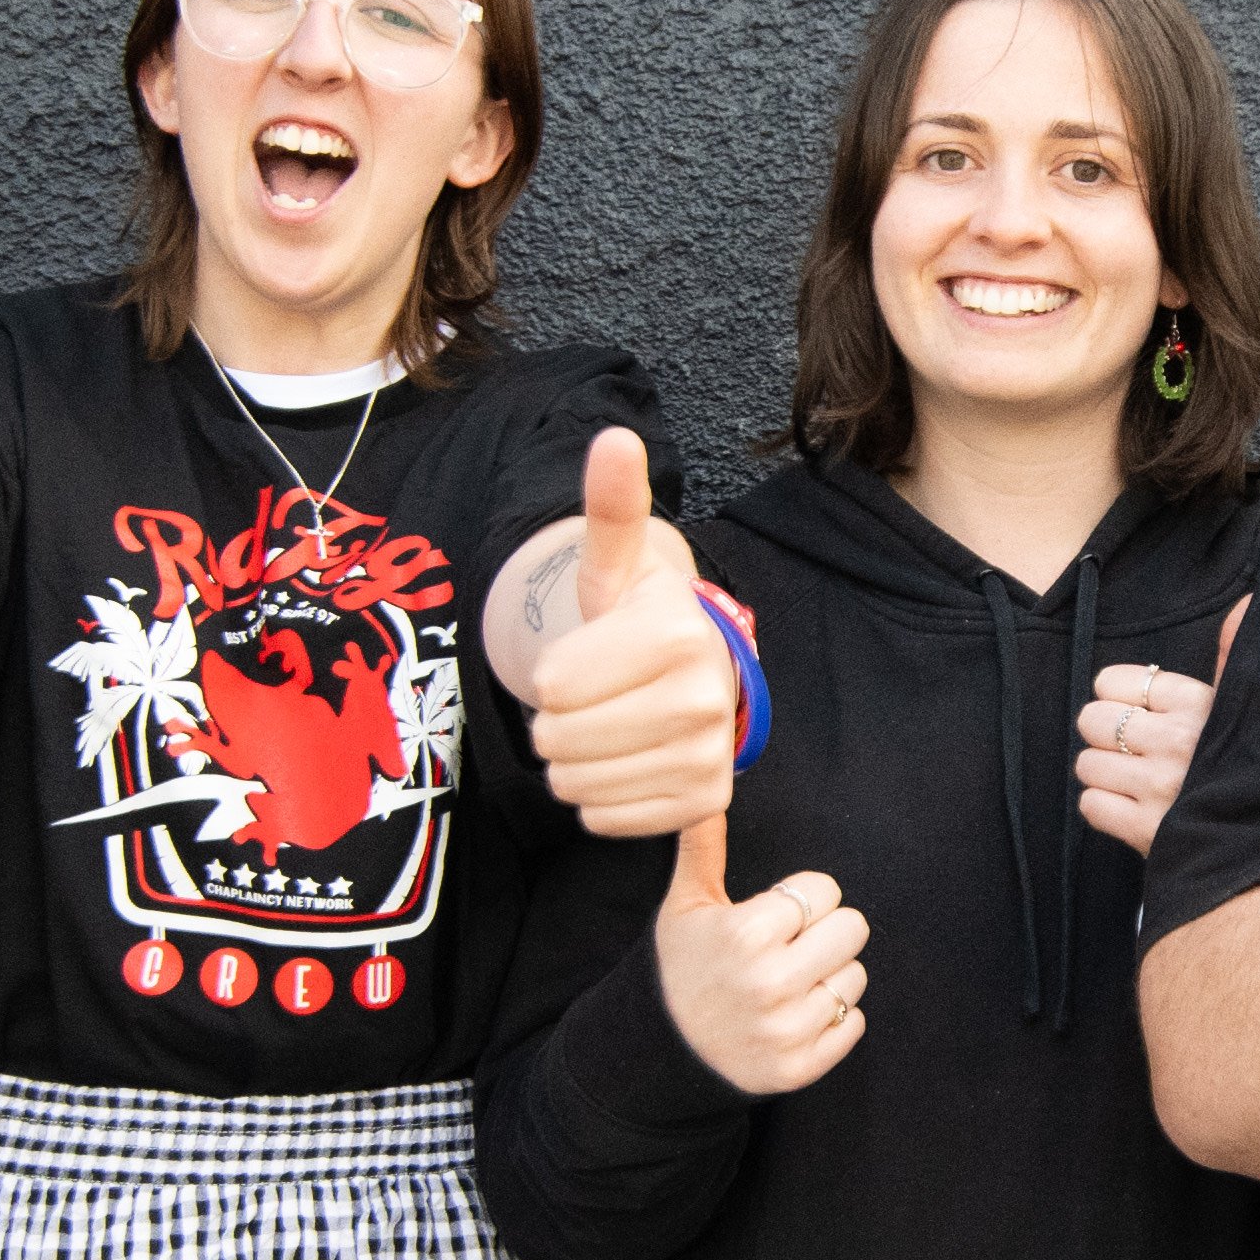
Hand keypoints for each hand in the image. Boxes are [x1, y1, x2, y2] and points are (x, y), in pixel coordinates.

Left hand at [526, 428, 736, 837]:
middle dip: (555, 721)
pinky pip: (605, 820)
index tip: (585, 657)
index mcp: (678, 635)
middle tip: (590, 697)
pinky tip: (622, 762)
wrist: (695, 675)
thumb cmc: (639, 618)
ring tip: (603, 728)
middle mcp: (704, 700)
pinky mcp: (703, 804)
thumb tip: (615, 439)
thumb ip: (611, 505)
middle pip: (559, 740)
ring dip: (572, 762)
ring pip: (576, 785)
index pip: (552, 686)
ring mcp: (708, 758)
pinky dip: (598, 798)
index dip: (551, 674)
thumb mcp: (617, 562)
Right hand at [651, 814, 870, 1095]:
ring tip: (788, 984)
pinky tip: (794, 1016)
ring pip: (855, 977)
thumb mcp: (684, 906)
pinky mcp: (799, 1068)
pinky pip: (854, 1023)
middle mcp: (769, 982)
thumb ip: (703, 848)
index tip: (776, 915)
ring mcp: (786, 1030)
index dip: (803, 898)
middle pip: (853, 928)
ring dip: (828, 976)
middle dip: (825, 931)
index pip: (824, 890)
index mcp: (745, 934)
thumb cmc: (679, 967)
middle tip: (791, 947)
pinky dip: (832, 1019)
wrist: (661, 1052)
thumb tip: (707, 792)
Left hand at [1072, 598, 1243, 854]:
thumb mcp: (1244, 705)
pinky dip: (1104, 809)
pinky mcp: (1147, 831)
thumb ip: (1232, 655)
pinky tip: (1132, 809)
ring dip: (1106, 773)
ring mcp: (1160, 786)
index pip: (1113, 682)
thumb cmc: (1249, 765)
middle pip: (1093, 719)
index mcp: (1199, 703)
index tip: (1142, 713)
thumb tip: (1243, 603)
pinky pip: (1091, 806)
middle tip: (1134, 749)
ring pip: (1087, 763)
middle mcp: (1178, 740)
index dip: (1120, 697)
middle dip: (1108, 734)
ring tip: (1136, 781)